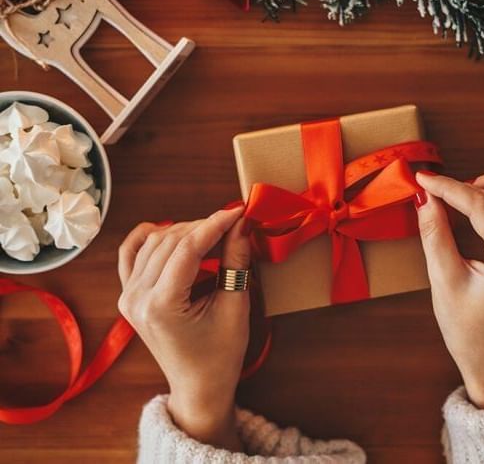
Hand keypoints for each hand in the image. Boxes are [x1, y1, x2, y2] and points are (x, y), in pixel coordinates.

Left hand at [117, 207, 249, 450]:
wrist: (198, 387)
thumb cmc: (220, 355)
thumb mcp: (235, 307)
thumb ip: (236, 261)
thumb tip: (240, 225)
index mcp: (162, 306)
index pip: (187, 249)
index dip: (215, 224)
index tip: (238, 211)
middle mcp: (137, 298)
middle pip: (170, 242)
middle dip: (203, 226)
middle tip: (233, 222)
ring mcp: (128, 297)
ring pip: (153, 243)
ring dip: (184, 231)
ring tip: (213, 232)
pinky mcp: (128, 296)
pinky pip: (130, 255)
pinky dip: (147, 237)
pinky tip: (165, 228)